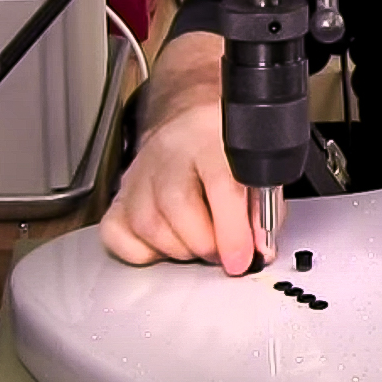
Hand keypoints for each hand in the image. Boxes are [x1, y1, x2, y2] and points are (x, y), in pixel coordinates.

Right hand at [99, 33, 257, 275]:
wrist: (194, 122)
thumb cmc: (229, 147)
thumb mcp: (258, 166)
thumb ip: (263, 208)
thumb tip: (258, 249)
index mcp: (213, 135)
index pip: (221, 185)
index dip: (232, 231)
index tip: (240, 260)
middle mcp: (171, 149)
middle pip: (177, 206)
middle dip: (204, 243)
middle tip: (222, 252)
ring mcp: (141, 171)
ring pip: (147, 224)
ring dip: (178, 248)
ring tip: (199, 242)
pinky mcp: (121, 192)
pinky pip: (117, 234)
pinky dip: (143, 250)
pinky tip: (167, 240)